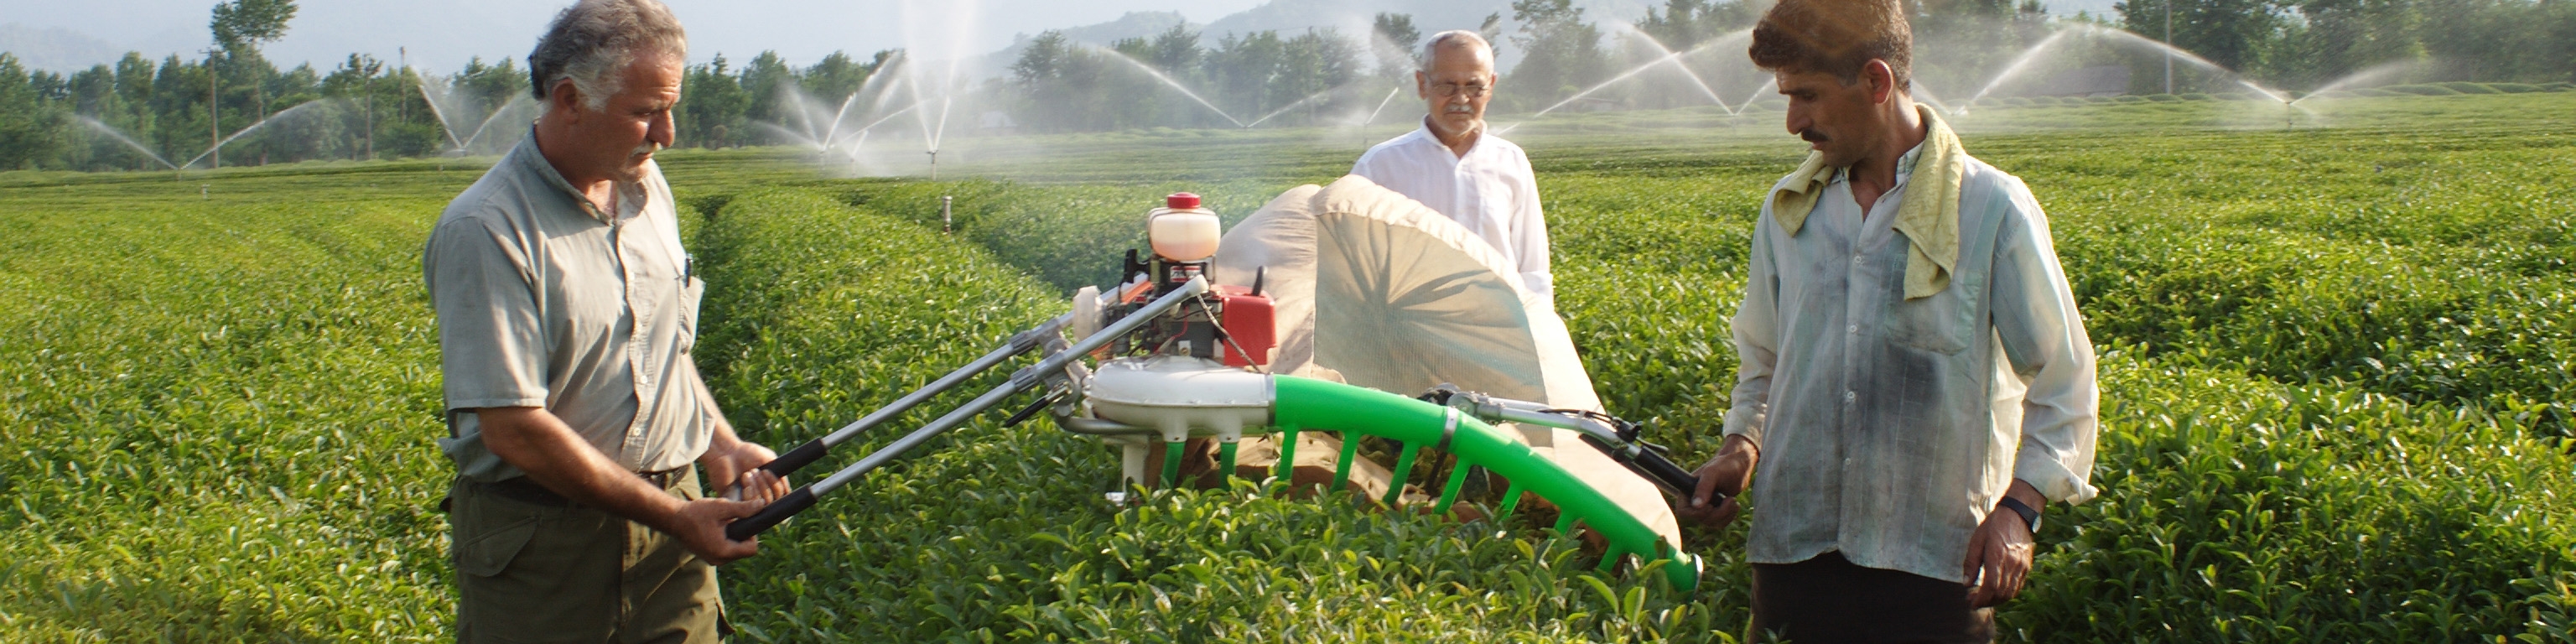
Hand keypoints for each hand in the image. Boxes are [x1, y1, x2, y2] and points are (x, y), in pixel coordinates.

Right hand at [668, 496, 765, 564]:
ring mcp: (712, 559)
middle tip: (735, 520)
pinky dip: (726, 540)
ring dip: (735, 537)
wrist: (673, 519)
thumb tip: (762, 504)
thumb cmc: (696, 513)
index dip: (753, 534)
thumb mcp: (722, 508)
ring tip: (726, 523)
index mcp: (723, 551)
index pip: (752, 549)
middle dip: (744, 535)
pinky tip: (720, 528)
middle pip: (744, 551)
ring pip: (735, 550)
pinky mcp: (708, 556)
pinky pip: (725, 551)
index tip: (744, 521)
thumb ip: (743, 508)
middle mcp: (718, 560)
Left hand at [702, 438, 788, 504]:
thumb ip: (781, 477)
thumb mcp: (770, 461)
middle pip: (772, 502)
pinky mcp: (735, 503)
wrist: (727, 452)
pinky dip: (748, 495)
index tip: (767, 473)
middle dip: (765, 485)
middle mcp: (759, 495)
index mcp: (768, 485)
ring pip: (761, 506)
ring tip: (746, 474)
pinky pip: (748, 509)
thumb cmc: (747, 453)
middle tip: (755, 471)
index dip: (777, 487)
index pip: (780, 496)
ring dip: (756, 488)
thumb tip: (787, 494)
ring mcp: (747, 500)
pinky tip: (743, 482)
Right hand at [1676, 434, 1758, 531]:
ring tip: (1733, 500)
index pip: (1683, 511)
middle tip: (1729, 499)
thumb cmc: (1724, 465)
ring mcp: (1705, 508)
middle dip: (1718, 512)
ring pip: (1711, 523)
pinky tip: (1734, 504)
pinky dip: (1729, 517)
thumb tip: (1696, 506)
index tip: (1710, 506)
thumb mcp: (1713, 473)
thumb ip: (1704, 488)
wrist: (1739, 466)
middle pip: (1700, 519)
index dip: (1696, 513)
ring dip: (1726, 514)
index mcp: (1687, 491)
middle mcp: (1694, 501)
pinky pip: (1720, 523)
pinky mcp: (1716, 512)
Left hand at [1963, 482, 2041, 606]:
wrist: (2017, 515)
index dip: (1981, 599)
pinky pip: (2018, 587)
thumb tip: (1966, 584)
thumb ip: (1971, 563)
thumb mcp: (1976, 541)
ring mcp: (2022, 566)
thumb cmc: (1993, 526)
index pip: (1990, 586)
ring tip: (1984, 599)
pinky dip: (2007, 594)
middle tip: (1973, 601)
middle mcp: (2012, 564)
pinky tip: (1997, 592)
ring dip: (1996, 600)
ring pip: (2010, 593)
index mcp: (1997, 556)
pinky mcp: (2027, 566)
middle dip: (1986, 602)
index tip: (1971, 603)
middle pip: (2000, 593)